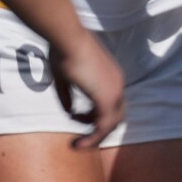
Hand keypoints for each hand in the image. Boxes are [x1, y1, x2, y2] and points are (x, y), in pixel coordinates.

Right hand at [48, 30, 126, 151]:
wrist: (68, 38)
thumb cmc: (63, 50)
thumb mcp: (64, 77)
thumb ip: (68, 96)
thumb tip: (69, 112)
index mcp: (111, 75)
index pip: (112, 102)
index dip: (95, 113)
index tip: (76, 115)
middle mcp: (117, 84)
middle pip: (116, 116)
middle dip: (97, 126)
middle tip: (79, 129)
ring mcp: (114, 92)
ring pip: (110, 125)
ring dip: (95, 136)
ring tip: (78, 141)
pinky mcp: (106, 99)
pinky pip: (103, 128)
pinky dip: (92, 139)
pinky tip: (78, 144)